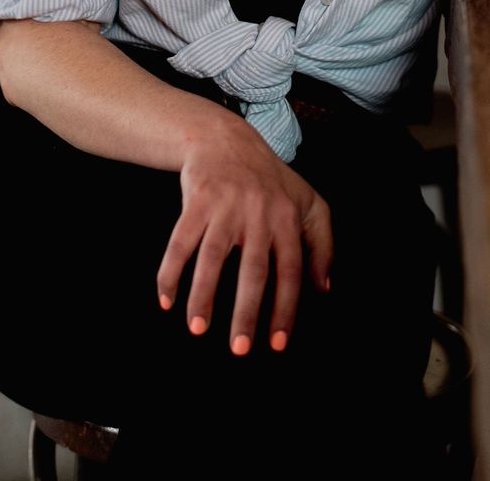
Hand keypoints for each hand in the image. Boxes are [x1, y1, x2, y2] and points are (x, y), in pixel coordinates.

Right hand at [156, 122, 332, 354]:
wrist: (225, 139)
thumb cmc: (271, 180)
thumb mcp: (309, 203)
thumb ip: (323, 244)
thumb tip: (323, 290)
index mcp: (288, 217)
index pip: (290, 270)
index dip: (284, 308)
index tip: (276, 344)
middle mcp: (258, 212)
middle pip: (252, 269)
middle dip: (245, 312)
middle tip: (238, 350)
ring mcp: (225, 205)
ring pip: (212, 257)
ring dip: (202, 295)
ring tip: (197, 330)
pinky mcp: (197, 199)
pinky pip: (180, 241)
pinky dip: (170, 271)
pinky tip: (166, 300)